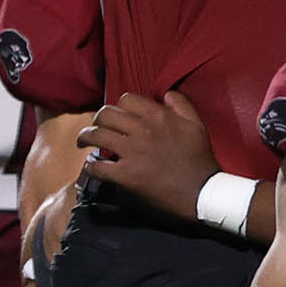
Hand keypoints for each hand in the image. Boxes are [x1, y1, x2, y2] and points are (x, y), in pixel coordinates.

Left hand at [76, 91, 218, 222]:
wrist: (202, 192)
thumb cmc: (200, 159)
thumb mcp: (197, 124)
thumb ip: (181, 104)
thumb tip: (165, 94)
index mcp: (158, 116)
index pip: (126, 100)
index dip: (118, 107)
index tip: (117, 116)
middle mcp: (142, 130)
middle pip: (106, 114)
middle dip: (97, 120)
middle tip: (96, 127)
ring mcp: (132, 153)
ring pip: (97, 136)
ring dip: (86, 138)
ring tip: (83, 142)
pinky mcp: (126, 175)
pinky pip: (98, 166)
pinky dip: (91, 166)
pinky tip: (91, 166)